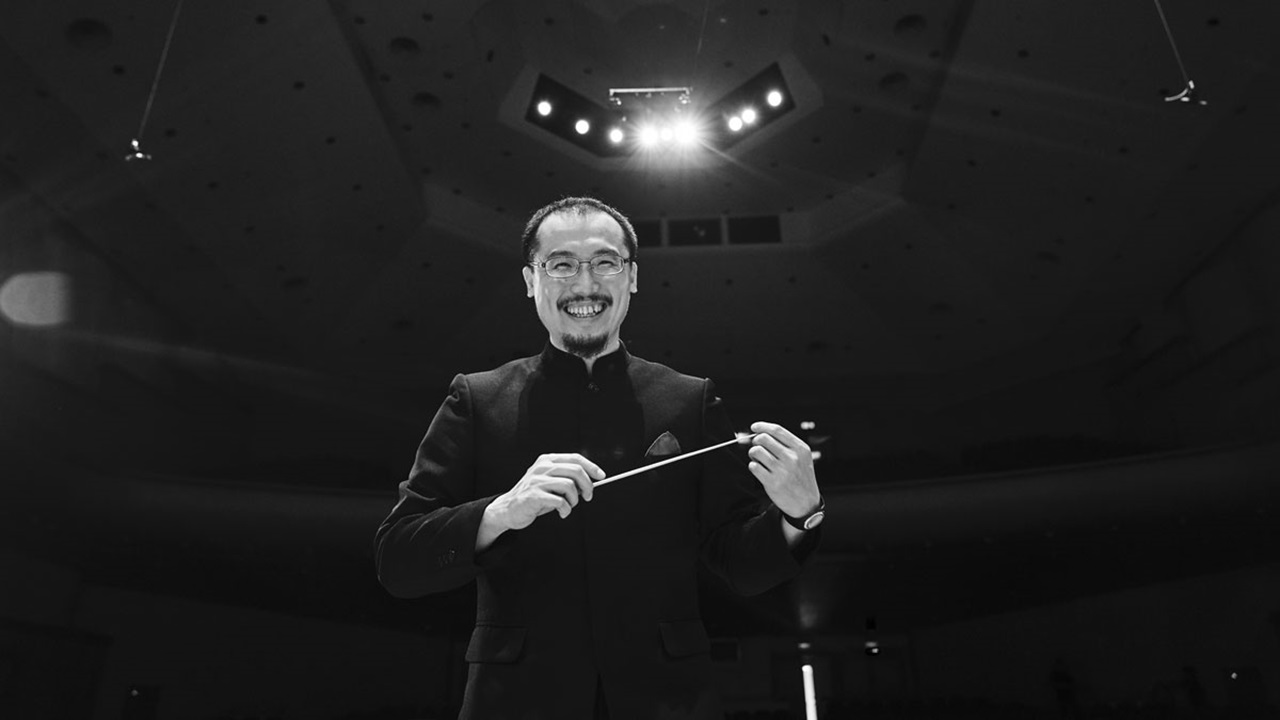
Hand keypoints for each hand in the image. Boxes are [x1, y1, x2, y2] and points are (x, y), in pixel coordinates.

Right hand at [488, 453, 602, 530]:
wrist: (509, 509)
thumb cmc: (534, 497)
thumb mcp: (549, 482)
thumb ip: (566, 478)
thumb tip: (590, 482)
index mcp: (547, 460)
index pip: (575, 458)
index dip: (591, 467)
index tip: (601, 476)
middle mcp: (542, 467)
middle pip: (576, 471)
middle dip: (587, 486)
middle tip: (588, 497)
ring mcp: (537, 480)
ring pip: (569, 486)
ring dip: (575, 500)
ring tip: (569, 506)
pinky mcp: (534, 495)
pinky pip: (560, 501)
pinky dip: (566, 509)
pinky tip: (562, 513)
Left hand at [746, 421, 820, 518]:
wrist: (806, 503)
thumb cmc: (801, 478)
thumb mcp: (802, 458)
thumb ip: (786, 444)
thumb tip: (760, 433)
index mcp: (800, 449)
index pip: (777, 430)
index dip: (762, 426)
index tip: (754, 427)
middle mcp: (792, 458)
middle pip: (764, 439)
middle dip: (756, 441)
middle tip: (757, 447)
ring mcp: (782, 470)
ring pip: (756, 451)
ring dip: (753, 454)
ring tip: (758, 459)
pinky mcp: (772, 482)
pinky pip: (753, 467)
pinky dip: (753, 467)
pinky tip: (760, 470)